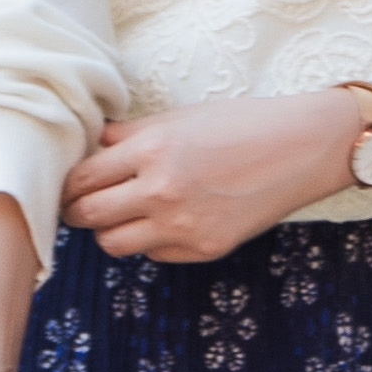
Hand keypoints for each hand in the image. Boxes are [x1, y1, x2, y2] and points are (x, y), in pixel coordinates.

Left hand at [61, 89, 371, 265]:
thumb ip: (129, 135)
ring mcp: (182, 225)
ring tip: (123, 214)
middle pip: (86, 216)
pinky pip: (154, 254)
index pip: (80, 180)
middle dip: (77, 211)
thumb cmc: (242, 123)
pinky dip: (151, 240)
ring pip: (113, 244)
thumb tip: (90, 148)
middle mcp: (161, 191)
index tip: (70, 185)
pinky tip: (168, 219)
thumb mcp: (179, 117)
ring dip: (110, 230)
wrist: (303, 147)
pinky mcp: (204, 249)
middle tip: (83, 204)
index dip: (68, 185)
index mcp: (151, 150)